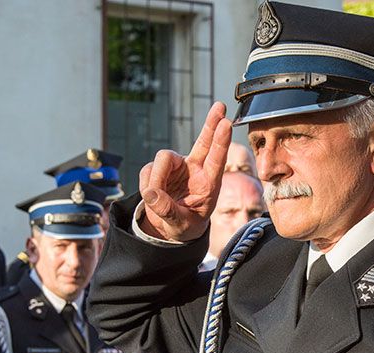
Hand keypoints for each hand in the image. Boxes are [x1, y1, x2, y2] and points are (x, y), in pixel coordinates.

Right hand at [139, 102, 232, 240]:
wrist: (170, 226)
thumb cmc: (184, 226)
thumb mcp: (180, 225)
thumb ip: (167, 211)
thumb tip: (151, 193)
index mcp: (209, 184)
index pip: (216, 160)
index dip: (220, 142)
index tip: (227, 124)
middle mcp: (196, 170)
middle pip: (203, 141)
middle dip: (211, 123)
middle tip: (221, 106)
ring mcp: (178, 166)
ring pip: (162, 159)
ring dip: (156, 180)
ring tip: (156, 201)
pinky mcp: (161, 167)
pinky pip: (148, 171)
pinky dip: (147, 185)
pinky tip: (153, 195)